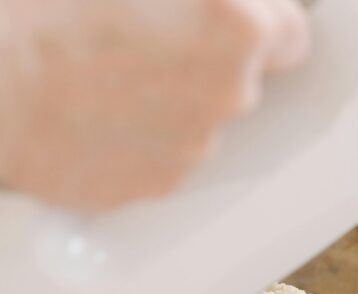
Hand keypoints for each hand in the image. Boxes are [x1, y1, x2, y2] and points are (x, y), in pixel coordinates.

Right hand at [0, 0, 308, 212]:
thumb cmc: (40, 9)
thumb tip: (214, 4)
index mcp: (236, 28)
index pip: (289, 36)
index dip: (256, 23)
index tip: (227, 22)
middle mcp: (227, 95)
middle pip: (240, 80)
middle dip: (203, 60)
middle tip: (143, 33)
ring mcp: (191, 146)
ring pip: (198, 120)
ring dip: (168, 99)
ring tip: (105, 70)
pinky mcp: (153, 184)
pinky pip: (162, 156)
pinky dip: (138, 136)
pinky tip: (93, 107)